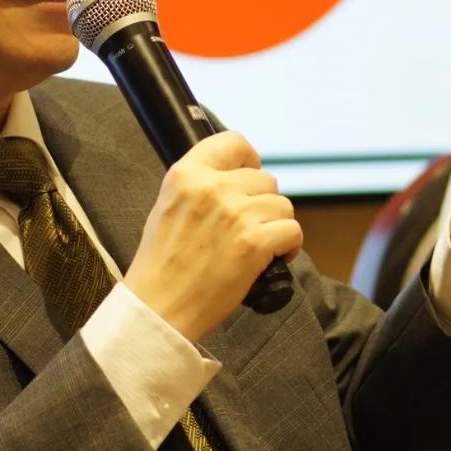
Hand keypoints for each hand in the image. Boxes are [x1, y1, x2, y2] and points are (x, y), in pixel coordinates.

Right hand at [125, 131, 300, 342]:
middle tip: (248, 228)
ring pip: (282, 205)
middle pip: (265, 180)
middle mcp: (212, 188)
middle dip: (263, 204)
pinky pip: (292, 231)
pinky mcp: (254, 243)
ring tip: (257, 245)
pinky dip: (289, 246)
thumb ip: (200, 185)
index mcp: (186, 174)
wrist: (158, 308)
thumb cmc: (162, 264)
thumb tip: (238, 175)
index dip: (249, 160)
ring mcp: (235, 214)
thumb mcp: (168, 206)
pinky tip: (273, 258)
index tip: (248, 178)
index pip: (235, 142)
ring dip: (276, 225)